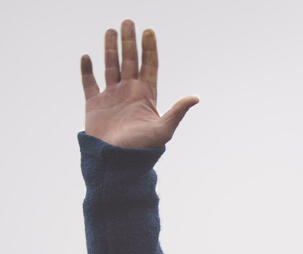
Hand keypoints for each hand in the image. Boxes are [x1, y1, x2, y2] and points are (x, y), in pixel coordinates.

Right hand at [80, 20, 197, 148]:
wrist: (117, 162)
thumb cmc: (142, 149)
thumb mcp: (163, 129)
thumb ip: (177, 111)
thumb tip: (195, 97)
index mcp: (146, 96)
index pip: (149, 66)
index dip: (149, 49)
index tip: (149, 31)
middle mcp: (129, 93)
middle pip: (130, 61)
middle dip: (129, 41)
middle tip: (128, 21)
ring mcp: (111, 97)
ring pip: (111, 66)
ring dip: (110, 49)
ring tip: (110, 30)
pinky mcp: (94, 104)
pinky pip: (89, 82)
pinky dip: (87, 70)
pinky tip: (87, 56)